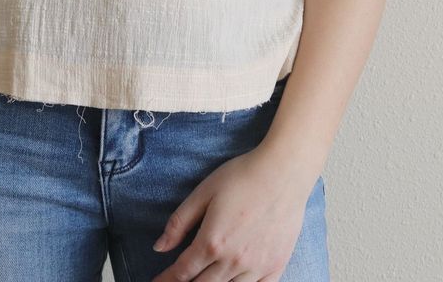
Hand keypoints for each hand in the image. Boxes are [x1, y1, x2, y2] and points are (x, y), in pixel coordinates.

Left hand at [149, 144, 311, 281]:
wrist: (284, 172)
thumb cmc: (243, 176)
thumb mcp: (204, 192)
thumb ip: (179, 222)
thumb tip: (159, 247)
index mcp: (212, 242)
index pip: (182, 272)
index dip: (167, 279)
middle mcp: (233, 261)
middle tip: (180, 280)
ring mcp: (256, 267)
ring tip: (204, 279)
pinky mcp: (276, 266)